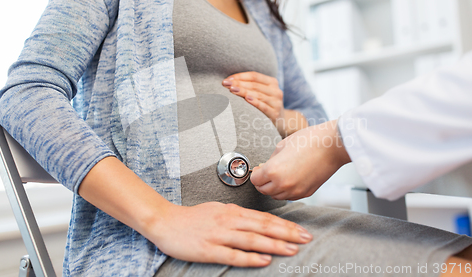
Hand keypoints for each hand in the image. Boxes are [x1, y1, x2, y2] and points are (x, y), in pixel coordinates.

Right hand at [149, 202, 312, 266]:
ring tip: (292, 249)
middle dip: (287, 233)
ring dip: (274, 244)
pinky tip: (264, 260)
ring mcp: (219, 235)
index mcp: (232, 211)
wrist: (165, 221)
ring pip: (252, 240)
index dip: (284, 225)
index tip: (301, 230)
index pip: (264, 218)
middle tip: (306, 238)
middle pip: (263, 227)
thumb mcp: (218, 210)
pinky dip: (250, 258)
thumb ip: (238, 216)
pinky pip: (233, 254)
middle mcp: (228, 221)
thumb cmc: (193, 218)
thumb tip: (258, 222)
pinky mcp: (209, 250)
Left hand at [222, 72, 307, 136]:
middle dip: (238, 83)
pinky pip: (264, 107)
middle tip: (225, 84)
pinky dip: (255, 102)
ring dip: (243, 91)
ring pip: (258, 94)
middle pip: (254, 85)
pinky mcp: (275, 114)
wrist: (282, 122)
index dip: (240, 76)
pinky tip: (247, 99)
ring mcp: (277, 103)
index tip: (227, 79)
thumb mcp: (262, 93)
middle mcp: (276, 91)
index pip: (254, 76)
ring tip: (231, 90)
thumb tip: (229, 81)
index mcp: (272, 82)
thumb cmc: (266, 105)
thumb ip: (251, 86)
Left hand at [250, 120, 350, 199]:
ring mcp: (295, 191)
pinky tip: (290, 178)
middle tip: (266, 172)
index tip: (259, 168)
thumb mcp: (281, 146)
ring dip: (274, 187)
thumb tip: (264, 168)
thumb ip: (270, 160)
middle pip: (263, 190)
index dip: (256, 173)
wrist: (331, 146)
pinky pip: (289, 196)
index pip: (255, 180)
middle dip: (263, 182)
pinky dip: (286, 190)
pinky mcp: (306, 193)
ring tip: (279, 175)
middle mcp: (283, 184)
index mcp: (273, 171)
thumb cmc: (308, 141)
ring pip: (276, 196)